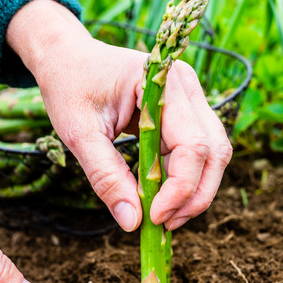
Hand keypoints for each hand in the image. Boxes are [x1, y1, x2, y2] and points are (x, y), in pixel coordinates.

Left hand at [7, 0, 231, 231]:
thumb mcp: (78, 133)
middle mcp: (187, 87)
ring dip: (193, 191)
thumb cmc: (70, 85)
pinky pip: (197, 152)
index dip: (180, 188)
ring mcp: (190, 99)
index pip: (192, 144)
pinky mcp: (185, 114)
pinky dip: (183, 179)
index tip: (154, 218)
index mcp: (163, 82)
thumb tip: (132, 222)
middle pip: (214, 151)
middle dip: (195, 195)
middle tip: (164, 225)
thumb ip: (106, 176)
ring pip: (212, 154)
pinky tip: (159, 198)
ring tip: (162, 216)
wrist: (68, 58)